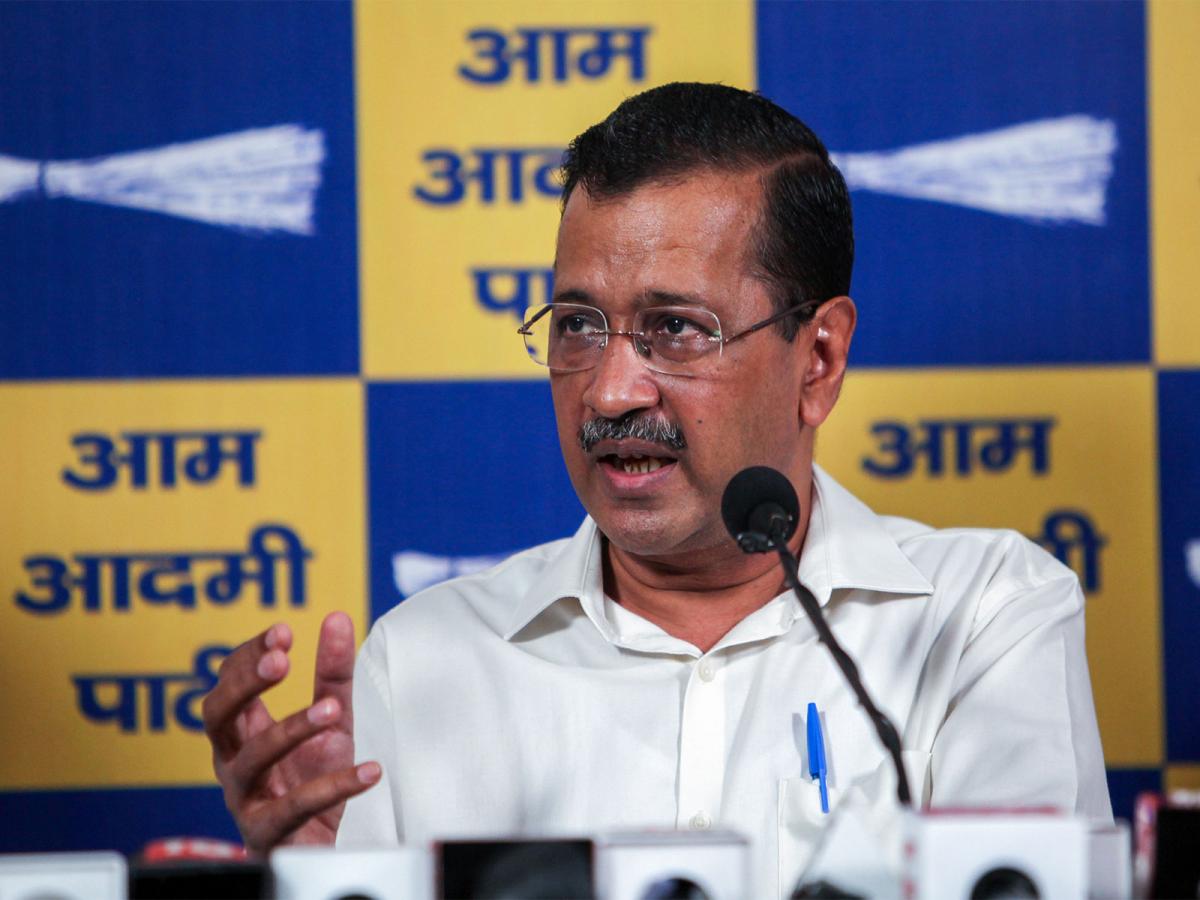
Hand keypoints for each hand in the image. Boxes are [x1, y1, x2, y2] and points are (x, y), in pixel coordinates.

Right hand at [202, 611, 380, 854]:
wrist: (316, 846)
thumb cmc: (311, 779)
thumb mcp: (332, 720)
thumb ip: (333, 674)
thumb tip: (338, 617)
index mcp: (242, 730)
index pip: (227, 683)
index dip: (249, 655)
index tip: (284, 631)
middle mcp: (234, 761)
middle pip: (215, 716)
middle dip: (244, 684)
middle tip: (282, 660)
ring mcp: (246, 798)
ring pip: (249, 760)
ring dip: (290, 729)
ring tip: (331, 711)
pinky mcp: (268, 834)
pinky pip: (295, 808)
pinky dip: (335, 787)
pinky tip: (370, 769)